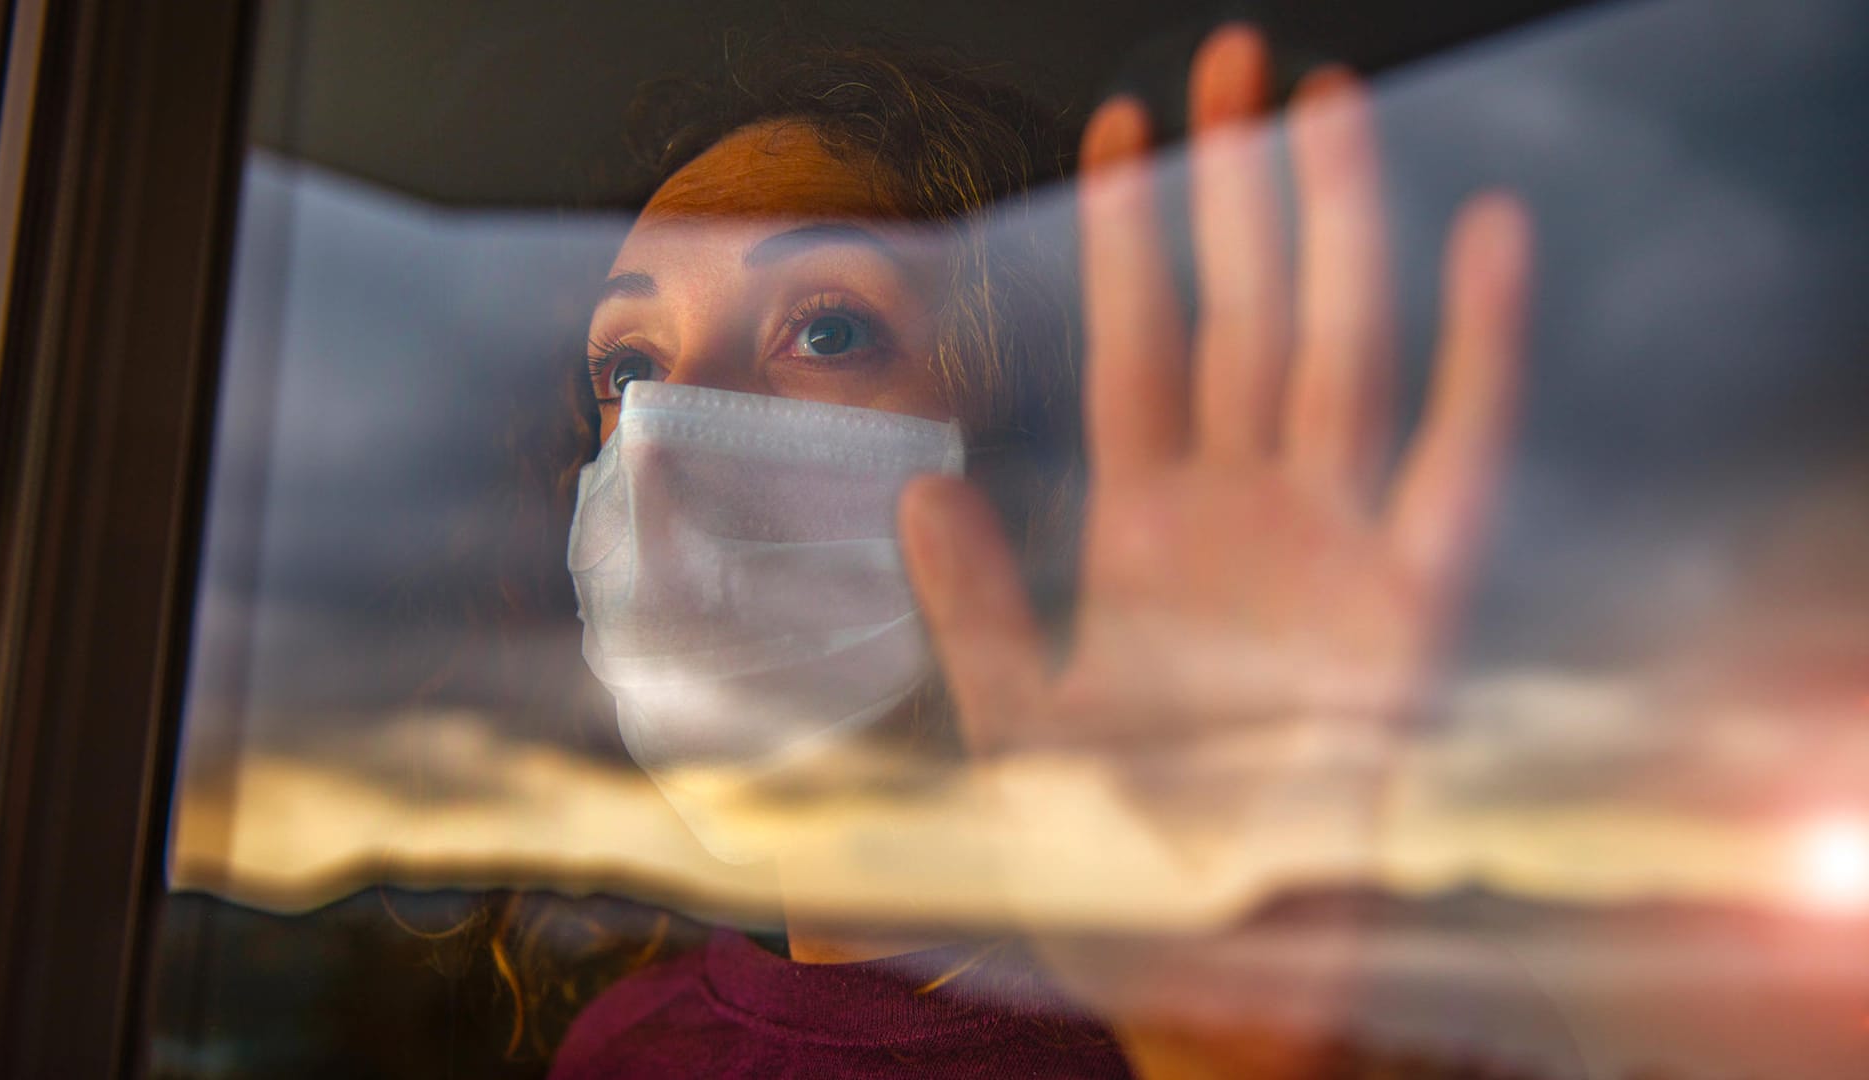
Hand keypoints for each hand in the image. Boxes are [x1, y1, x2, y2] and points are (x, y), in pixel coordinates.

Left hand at [898, 22, 1532, 1070]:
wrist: (1212, 957)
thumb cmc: (1110, 854)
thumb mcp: (1013, 728)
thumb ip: (974, 608)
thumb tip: (915, 488)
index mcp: (1146, 528)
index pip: (1140, 348)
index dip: (1132, 237)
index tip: (1120, 123)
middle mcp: (1243, 513)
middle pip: (1242, 318)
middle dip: (1236, 191)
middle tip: (1234, 57)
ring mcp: (1335, 544)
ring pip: (1338, 351)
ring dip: (1337, 231)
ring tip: (1326, 104)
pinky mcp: (1420, 598)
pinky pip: (1458, 450)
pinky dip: (1478, 350)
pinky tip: (1486, 239)